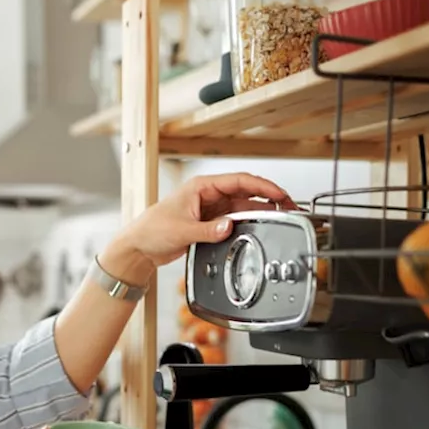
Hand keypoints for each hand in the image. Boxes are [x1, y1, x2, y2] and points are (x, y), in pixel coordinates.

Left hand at [103, 172, 298, 280]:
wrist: (139, 247)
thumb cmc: (151, 230)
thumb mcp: (181, 230)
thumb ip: (208, 230)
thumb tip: (229, 227)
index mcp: (201, 187)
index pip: (239, 181)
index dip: (263, 187)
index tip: (280, 195)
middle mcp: (208, 194)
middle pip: (245, 192)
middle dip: (268, 198)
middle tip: (289, 207)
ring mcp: (210, 208)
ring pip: (242, 206)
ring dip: (260, 212)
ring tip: (280, 218)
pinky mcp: (209, 222)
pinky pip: (234, 220)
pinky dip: (247, 223)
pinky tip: (259, 228)